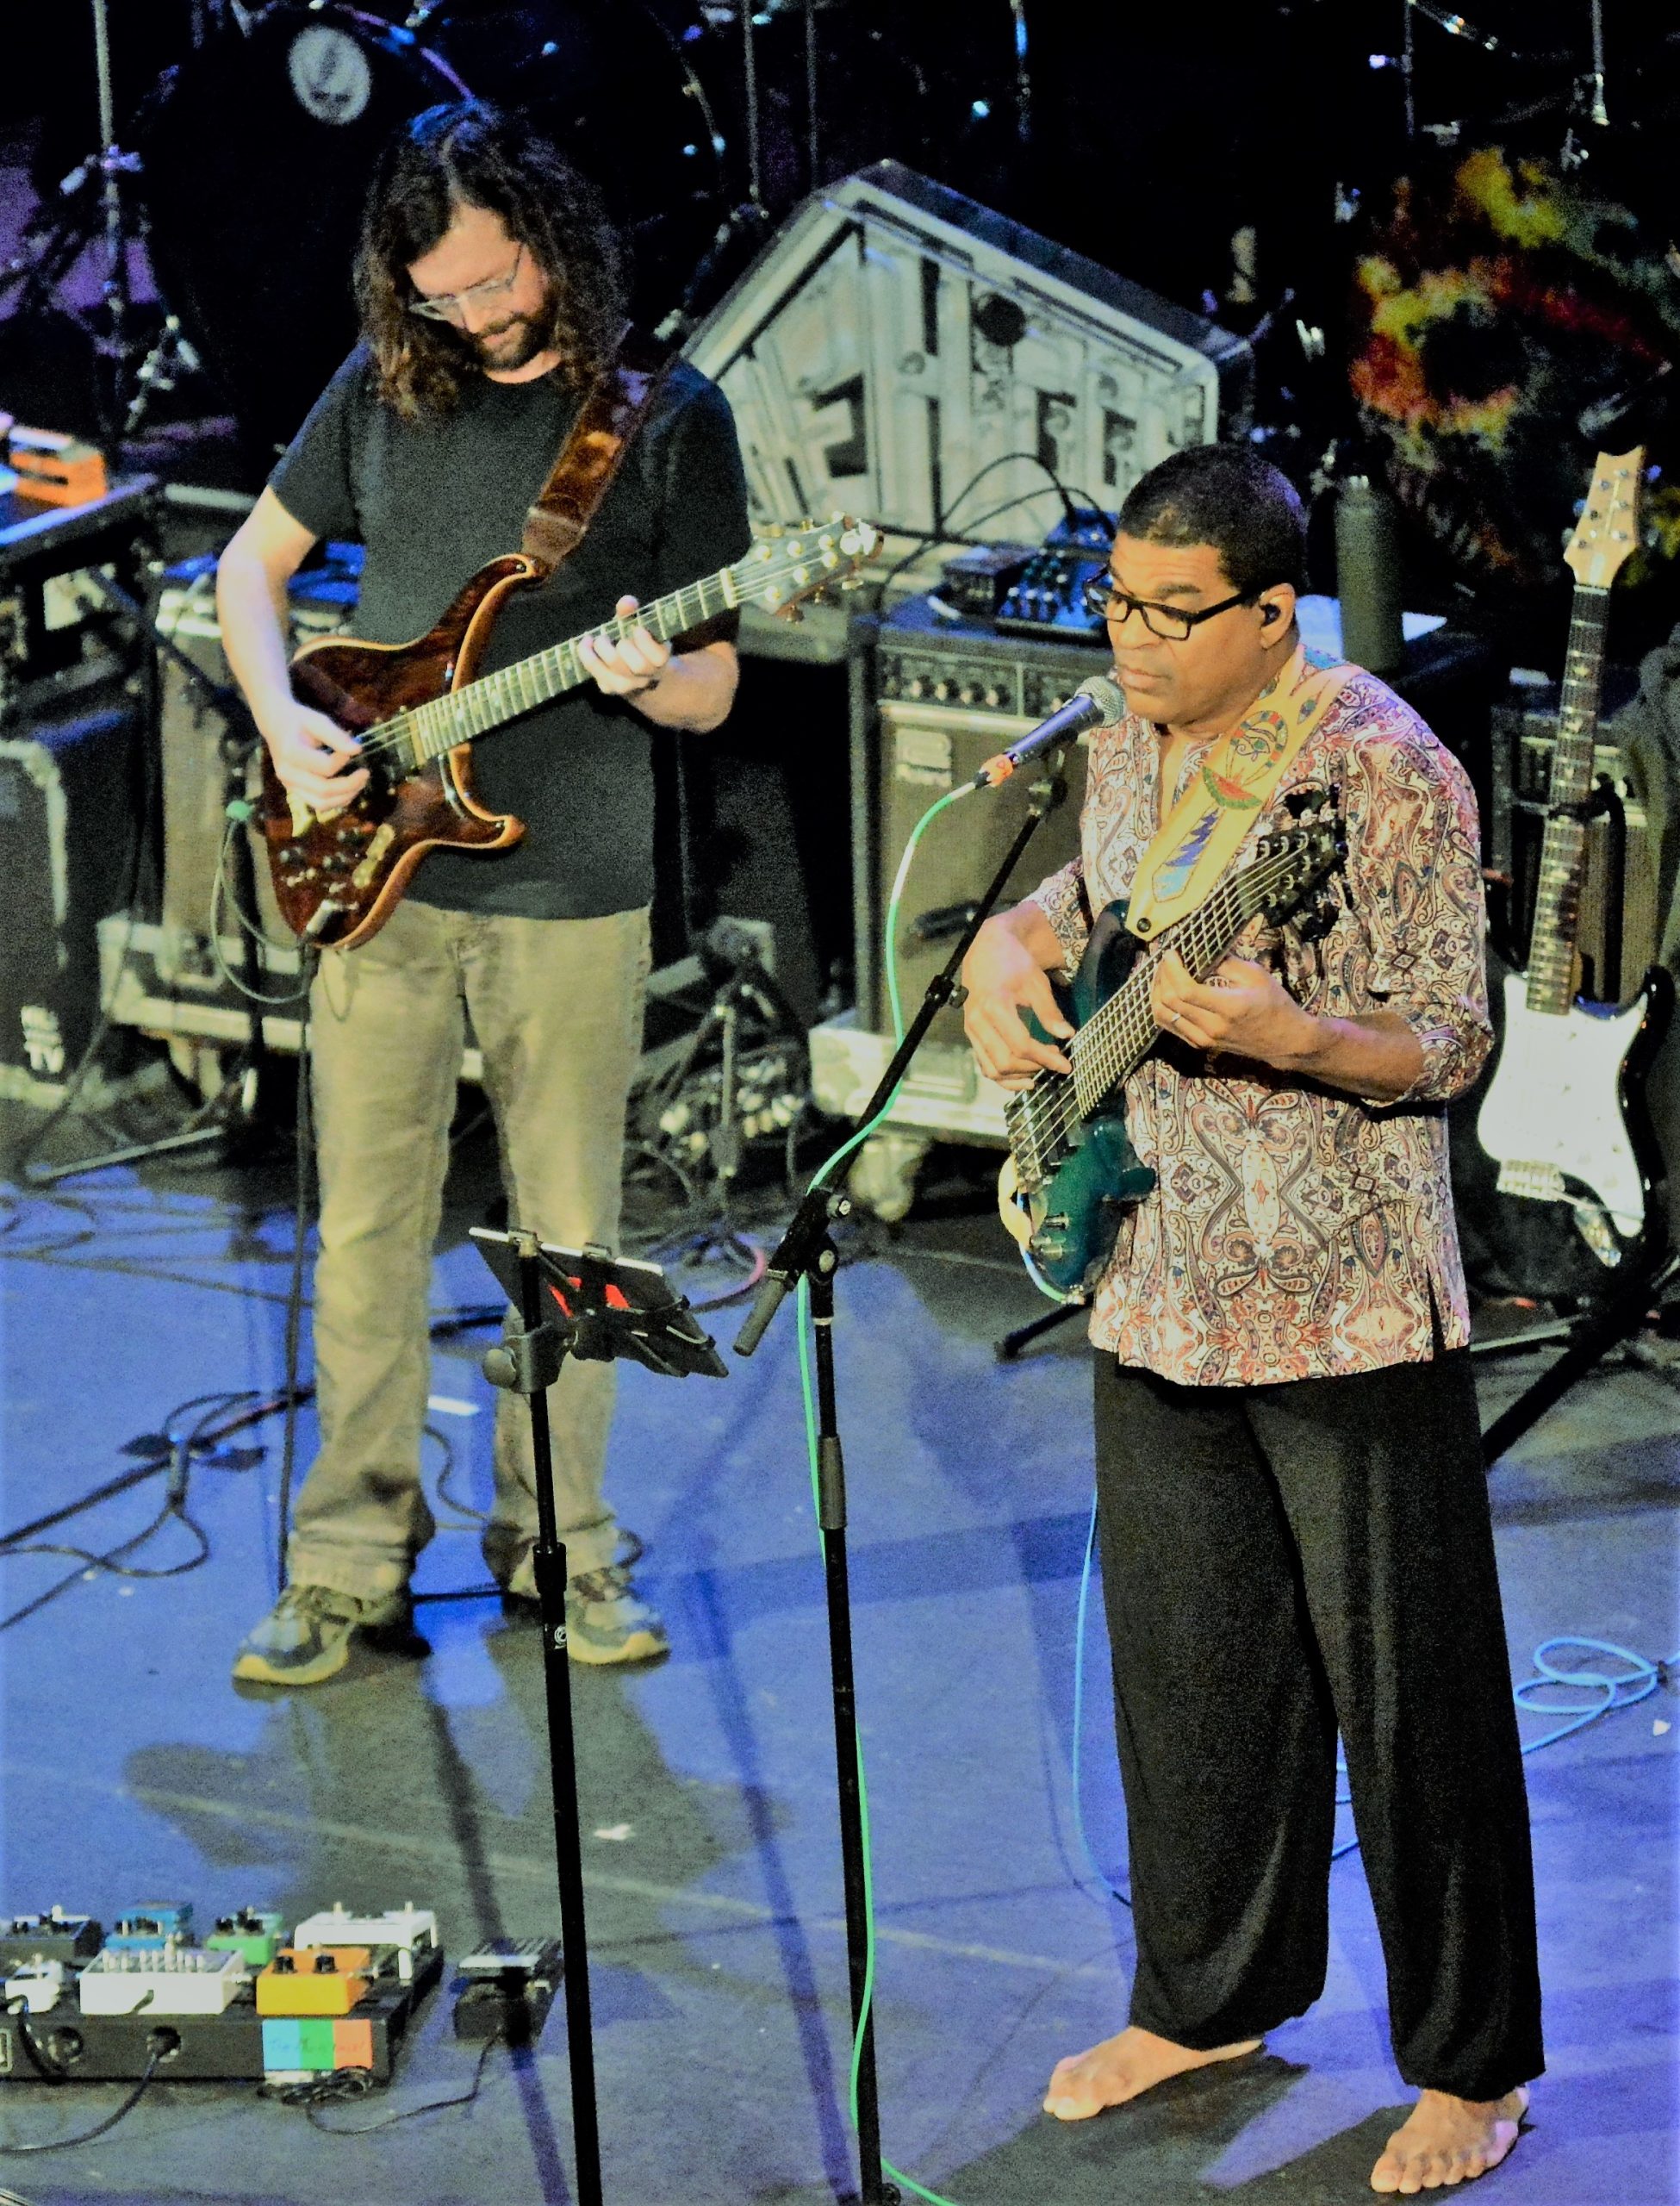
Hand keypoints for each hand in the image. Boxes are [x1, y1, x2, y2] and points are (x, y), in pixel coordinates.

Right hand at [261, 702, 367, 817]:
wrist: (276, 726)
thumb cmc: (298, 721)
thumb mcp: (317, 721)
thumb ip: (336, 735)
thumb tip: (357, 750)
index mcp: (291, 752)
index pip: (325, 767)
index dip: (343, 761)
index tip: (355, 750)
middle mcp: (287, 773)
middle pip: (324, 790)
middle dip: (350, 785)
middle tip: (366, 773)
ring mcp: (289, 785)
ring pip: (321, 803)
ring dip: (345, 797)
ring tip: (360, 784)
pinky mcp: (295, 791)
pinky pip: (318, 803)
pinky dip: (336, 801)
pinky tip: (349, 790)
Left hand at [579, 594, 670, 698]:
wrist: (634, 675)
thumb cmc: (636, 643)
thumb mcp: (638, 627)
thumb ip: (633, 614)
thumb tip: (627, 601)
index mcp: (660, 659)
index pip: (659, 657)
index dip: (646, 642)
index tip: (637, 629)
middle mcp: (646, 676)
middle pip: (638, 666)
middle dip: (623, 647)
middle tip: (613, 635)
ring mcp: (628, 685)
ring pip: (616, 672)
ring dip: (603, 651)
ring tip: (596, 639)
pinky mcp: (610, 688)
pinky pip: (599, 676)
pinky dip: (588, 658)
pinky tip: (586, 645)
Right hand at [961, 921, 1074, 1089]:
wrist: (987, 949)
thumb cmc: (1013, 962)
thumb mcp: (1036, 982)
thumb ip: (1049, 1011)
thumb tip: (1067, 1035)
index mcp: (995, 1006)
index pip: (1021, 1045)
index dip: (1045, 1059)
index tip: (1065, 1064)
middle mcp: (978, 1021)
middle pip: (1005, 1061)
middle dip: (1033, 1067)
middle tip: (1055, 1061)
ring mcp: (971, 1030)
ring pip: (992, 1068)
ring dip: (1017, 1076)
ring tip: (1039, 1072)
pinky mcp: (970, 1034)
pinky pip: (983, 1064)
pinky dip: (1002, 1076)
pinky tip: (1021, 1077)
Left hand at [1151, 950, 1315, 1069]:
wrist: (1285, 1041)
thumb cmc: (1275, 1004)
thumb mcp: (1256, 975)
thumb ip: (1226, 962)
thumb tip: (1201, 949)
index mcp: (1228, 1008)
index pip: (1185, 990)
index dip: (1172, 969)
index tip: (1171, 952)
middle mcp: (1212, 1027)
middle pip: (1170, 1001)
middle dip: (1162, 975)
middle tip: (1166, 959)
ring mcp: (1204, 1039)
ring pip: (1163, 1015)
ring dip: (1157, 991)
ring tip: (1162, 973)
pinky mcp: (1200, 1044)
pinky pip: (1170, 1025)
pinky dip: (1162, 1007)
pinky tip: (1166, 991)